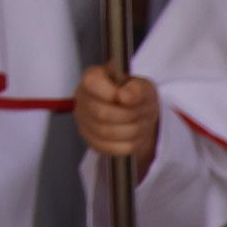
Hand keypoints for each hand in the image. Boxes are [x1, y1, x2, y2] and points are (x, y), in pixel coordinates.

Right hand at [74, 65, 159, 181]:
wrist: (137, 115)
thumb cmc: (136, 96)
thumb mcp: (143, 86)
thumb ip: (137, 88)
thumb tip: (124, 96)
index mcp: (92, 78)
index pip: (91, 84)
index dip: (110, 93)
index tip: (126, 97)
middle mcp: (83, 99)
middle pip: (101, 113)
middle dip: (129, 115)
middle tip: (142, 112)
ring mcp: (84, 122)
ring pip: (107, 133)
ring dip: (132, 130)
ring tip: (141, 123)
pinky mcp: (91, 141)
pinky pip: (111, 148)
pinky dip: (129, 144)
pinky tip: (135, 135)